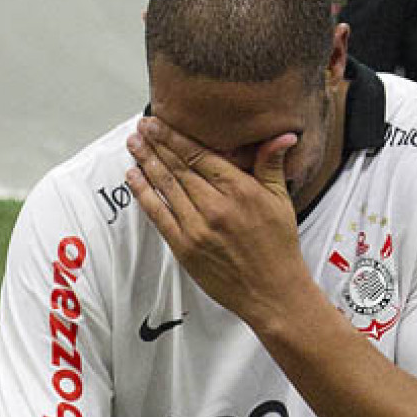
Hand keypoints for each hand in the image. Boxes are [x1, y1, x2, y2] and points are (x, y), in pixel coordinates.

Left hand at [125, 117, 305, 326]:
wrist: (271, 293)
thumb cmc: (278, 248)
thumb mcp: (281, 201)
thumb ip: (271, 165)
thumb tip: (283, 135)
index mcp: (240, 190)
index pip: (199, 154)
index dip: (174, 136)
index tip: (158, 123)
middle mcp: (216, 207)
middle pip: (178, 167)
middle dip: (155, 144)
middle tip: (140, 127)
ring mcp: (197, 229)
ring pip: (165, 187)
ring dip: (146, 163)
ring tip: (133, 145)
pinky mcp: (185, 249)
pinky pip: (158, 215)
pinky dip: (144, 194)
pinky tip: (134, 177)